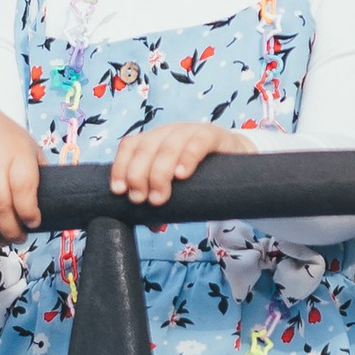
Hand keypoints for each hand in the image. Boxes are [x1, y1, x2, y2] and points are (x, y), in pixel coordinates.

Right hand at [0, 102, 44, 239]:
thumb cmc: (3, 140)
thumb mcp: (28, 146)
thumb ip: (40, 172)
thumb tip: (57, 202)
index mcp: (16, 152)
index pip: (23, 188)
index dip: (29, 213)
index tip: (33, 223)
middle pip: (1, 206)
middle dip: (11, 231)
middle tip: (18, 239)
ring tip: (0, 240)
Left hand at [109, 120, 245, 205]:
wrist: (235, 158)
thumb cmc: (199, 174)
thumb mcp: (176, 186)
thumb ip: (162, 199)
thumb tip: (151, 223)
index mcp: (153, 140)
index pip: (130, 146)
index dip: (120, 167)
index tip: (119, 191)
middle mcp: (168, 132)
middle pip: (146, 147)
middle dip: (138, 175)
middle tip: (141, 200)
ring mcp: (190, 131)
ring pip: (168, 146)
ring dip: (159, 172)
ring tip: (160, 197)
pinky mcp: (213, 135)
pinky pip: (198, 142)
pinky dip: (187, 157)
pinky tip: (182, 175)